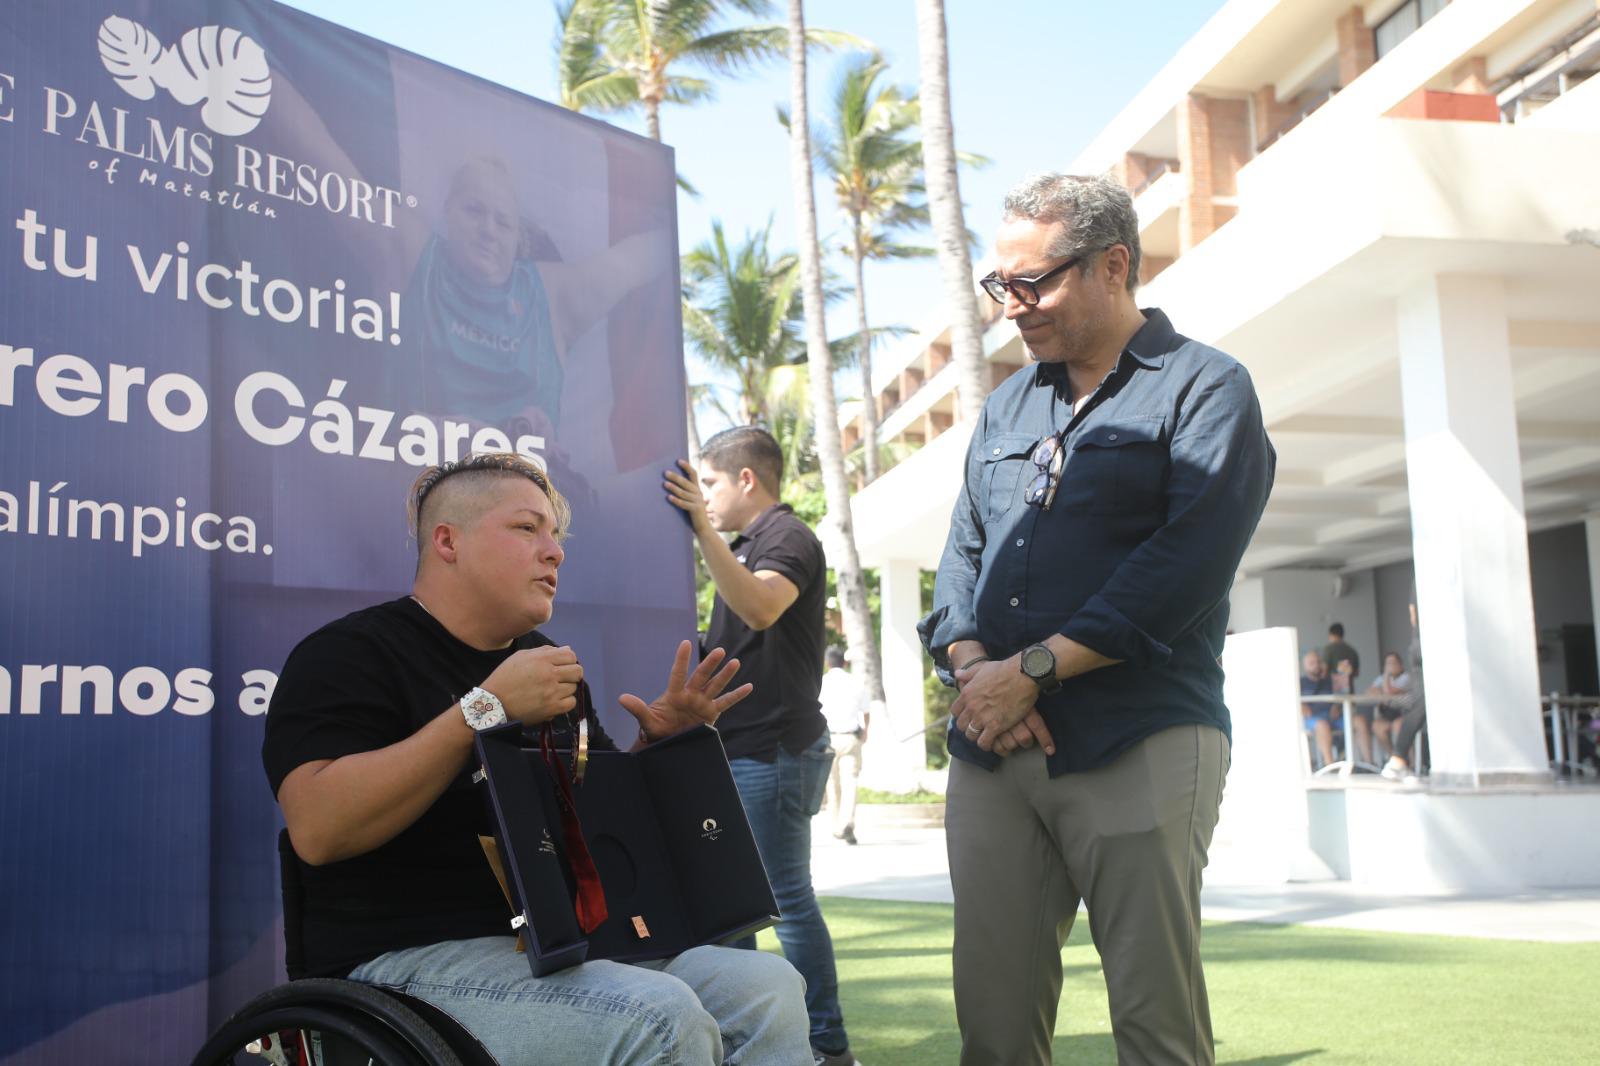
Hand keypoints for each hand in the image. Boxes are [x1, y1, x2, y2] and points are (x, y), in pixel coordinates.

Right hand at [480, 645, 582, 724]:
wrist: (493, 703)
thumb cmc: (505, 678)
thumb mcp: (521, 657)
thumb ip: (545, 651)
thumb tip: (567, 650)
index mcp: (542, 659)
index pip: (571, 656)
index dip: (569, 660)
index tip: (563, 666)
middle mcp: (549, 674)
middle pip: (577, 671)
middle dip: (572, 674)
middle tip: (562, 679)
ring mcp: (551, 692)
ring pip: (574, 688)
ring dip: (566, 689)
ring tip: (552, 691)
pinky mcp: (551, 708)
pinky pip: (571, 703)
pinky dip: (565, 702)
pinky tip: (554, 700)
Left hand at [620, 640, 751, 742]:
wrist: (667, 741)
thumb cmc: (656, 728)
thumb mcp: (647, 720)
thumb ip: (638, 709)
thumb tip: (622, 698)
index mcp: (674, 694)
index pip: (678, 674)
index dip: (681, 660)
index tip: (685, 643)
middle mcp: (690, 694)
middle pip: (701, 676)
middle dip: (710, 664)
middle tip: (719, 651)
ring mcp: (702, 702)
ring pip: (716, 686)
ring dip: (725, 675)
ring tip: (735, 661)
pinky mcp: (711, 713)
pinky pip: (726, 703)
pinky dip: (737, 695)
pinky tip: (748, 686)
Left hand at [663, 460, 712, 536]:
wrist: (703, 527)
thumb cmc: (693, 512)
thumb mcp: (691, 500)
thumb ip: (685, 491)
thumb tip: (671, 481)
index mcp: (697, 489)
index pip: (693, 474)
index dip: (686, 467)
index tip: (678, 461)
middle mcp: (698, 493)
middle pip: (686, 482)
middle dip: (675, 477)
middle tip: (665, 473)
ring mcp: (697, 501)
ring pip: (683, 493)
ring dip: (673, 488)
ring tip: (664, 484)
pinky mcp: (695, 510)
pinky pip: (684, 504)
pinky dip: (676, 500)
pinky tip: (668, 497)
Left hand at [952, 655, 1054, 755]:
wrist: (1021, 675)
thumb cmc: (1004, 670)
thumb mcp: (981, 669)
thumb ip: (968, 674)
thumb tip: (957, 674)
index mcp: (967, 694)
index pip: (955, 711)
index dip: (962, 715)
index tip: (969, 716)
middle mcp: (971, 707)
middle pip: (962, 725)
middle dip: (968, 727)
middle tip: (978, 728)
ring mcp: (982, 717)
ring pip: (971, 735)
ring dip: (977, 737)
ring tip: (985, 736)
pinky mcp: (995, 726)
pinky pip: (984, 742)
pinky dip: (987, 744)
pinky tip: (992, 742)